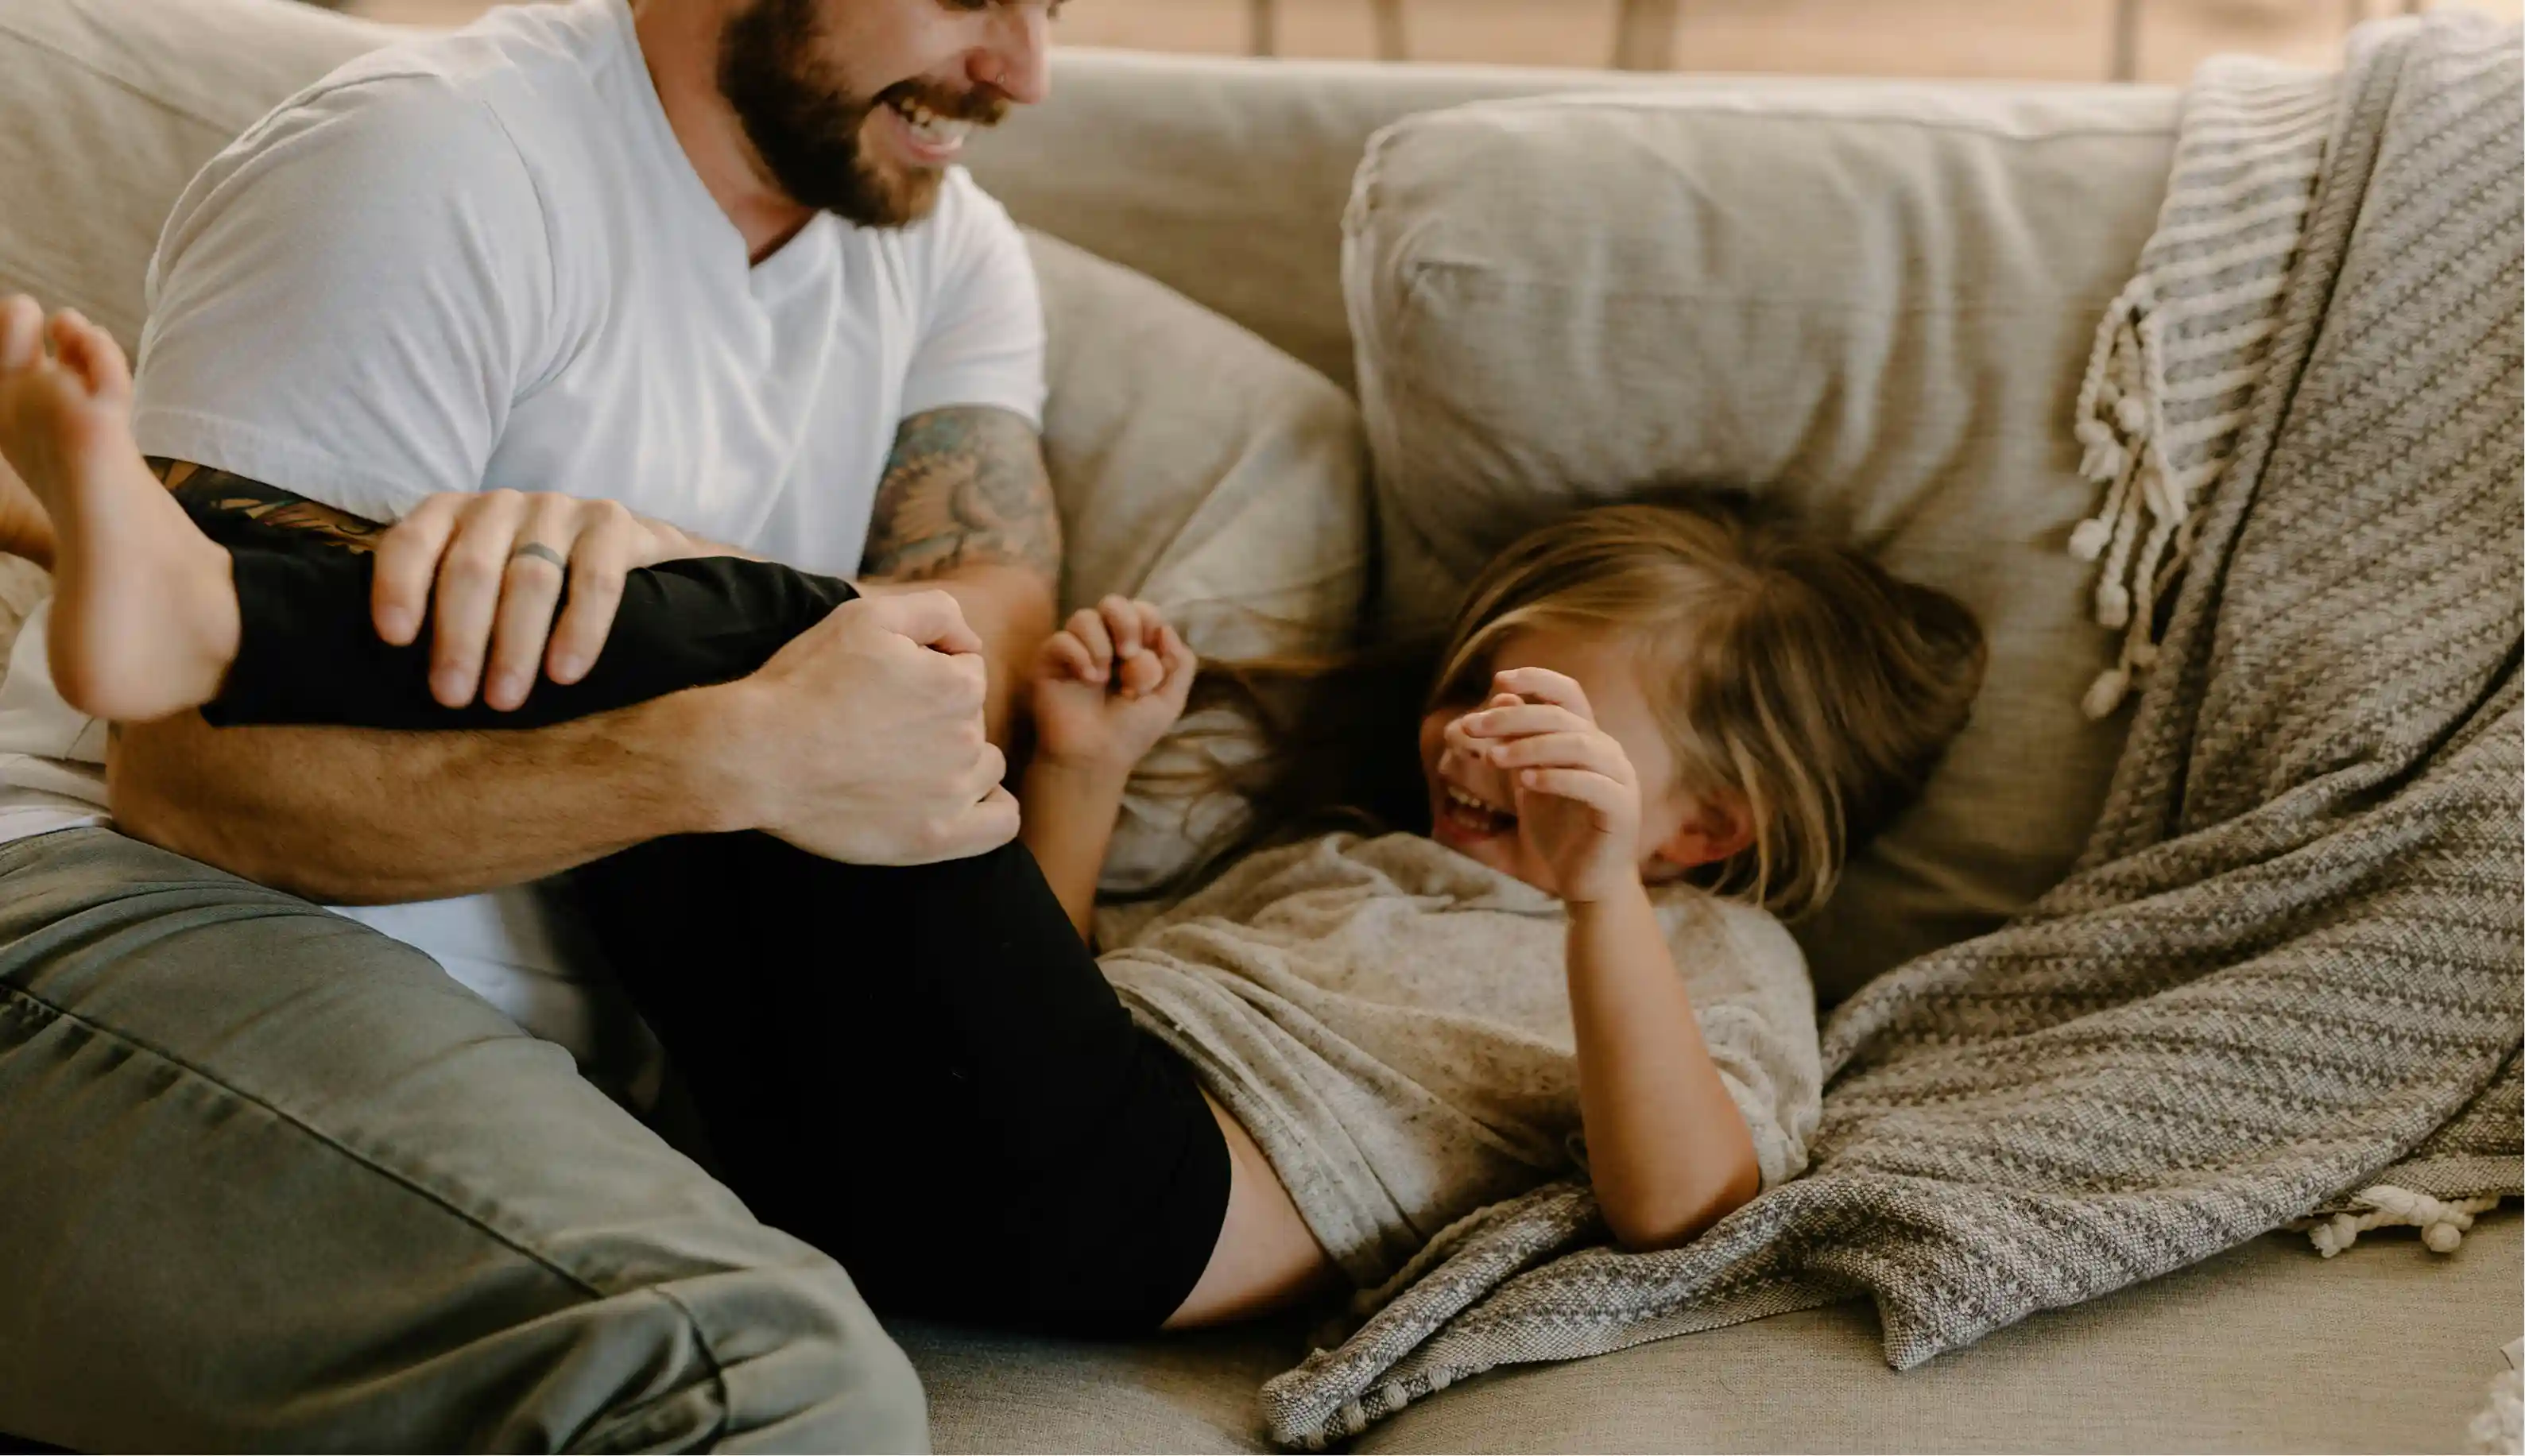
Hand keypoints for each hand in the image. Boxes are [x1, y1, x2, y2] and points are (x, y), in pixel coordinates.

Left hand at [372, 490, 714, 711]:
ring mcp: (558, 508)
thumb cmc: (531, 591)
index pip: (411, 542)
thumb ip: (437, 613)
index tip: (394, 640)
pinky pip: (596, 577)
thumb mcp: (476, 591)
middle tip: (453, 696)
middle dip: (459, 636)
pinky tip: (565, 672)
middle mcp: (499, 505)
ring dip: (515, 644)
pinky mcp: (613, 521)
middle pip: (471, 568)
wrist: (628, 556)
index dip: (398, 586)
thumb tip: (384, 681)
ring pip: (531, 576)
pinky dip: (580, 628)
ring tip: (504, 699)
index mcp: (450, 516)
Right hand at [723, 589, 1018, 864]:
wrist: (757, 755)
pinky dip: (989, 811)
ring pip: (984, 767)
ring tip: (901, 762)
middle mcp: (966, 740)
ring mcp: (953, 794)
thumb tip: (971, 643)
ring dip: (958, 760)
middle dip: (938, 716)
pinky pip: (999, 824)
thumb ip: (935, 612)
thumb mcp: (866, 616)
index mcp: (958, 686)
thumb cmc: (806, 682)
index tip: (884, 688)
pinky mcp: (935, 838)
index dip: (926, 673)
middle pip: (972, 720)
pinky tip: (958, 802)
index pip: (965, 672)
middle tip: (880, 725)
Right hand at [1027, 595, 1196, 775]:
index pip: (1140, 610)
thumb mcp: (1170, 700)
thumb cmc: (1130, 732)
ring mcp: (1075, 651)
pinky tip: (1087, 680)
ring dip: (1101, 644)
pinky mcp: (1049, 661)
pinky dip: (1078, 655)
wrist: (1096, 758)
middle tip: (1129, 653)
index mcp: (1132, 648)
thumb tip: (1166, 628)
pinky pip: (1061, 639)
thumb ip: (1180, 663)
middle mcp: (1103, 643)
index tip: (1148, 649)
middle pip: (1112, 602)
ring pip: (1084, 617)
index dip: (1146, 619)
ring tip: (1104, 678)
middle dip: (1125, 621)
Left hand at [1451, 667, 1642, 903]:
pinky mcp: (1622, 808)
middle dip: (1512, 718)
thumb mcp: (1529, 780)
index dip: (1536, 680)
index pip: (1568, 693)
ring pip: (1577, 744)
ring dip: (1530, 746)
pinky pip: (1591, 783)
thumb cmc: (1558, 830)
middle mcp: (1607, 750)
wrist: (1587, 881)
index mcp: (1587, 739)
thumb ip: (1517, 743)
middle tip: (1473, 727)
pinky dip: (1557, 778)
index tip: (1497, 679)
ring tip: (1493, 758)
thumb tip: (1500, 697)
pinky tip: (1527, 782)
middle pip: (1562, 717)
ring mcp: (1619, 777)